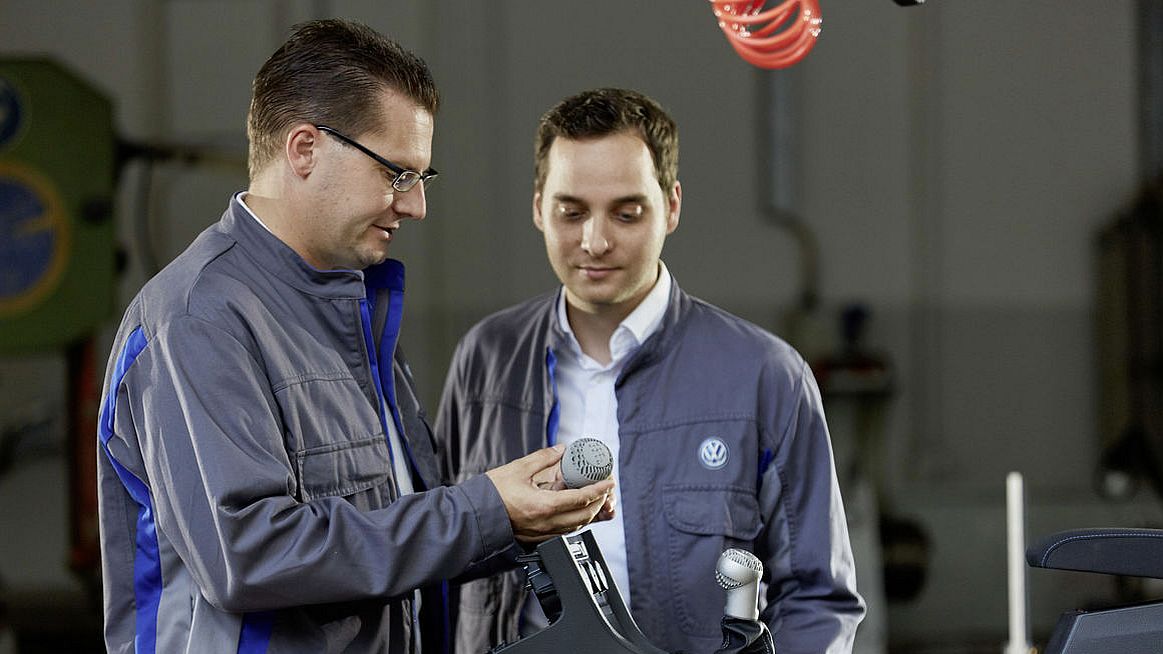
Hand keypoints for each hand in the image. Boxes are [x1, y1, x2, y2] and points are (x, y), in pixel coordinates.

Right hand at [486, 445, 615, 542]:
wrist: (473, 517)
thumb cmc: (491, 494)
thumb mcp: (518, 468)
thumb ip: (543, 458)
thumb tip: (561, 450)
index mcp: (544, 506)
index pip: (581, 498)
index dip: (599, 490)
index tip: (609, 482)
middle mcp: (546, 524)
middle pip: (584, 516)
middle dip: (599, 502)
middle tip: (604, 489)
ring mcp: (542, 534)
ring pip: (576, 527)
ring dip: (589, 513)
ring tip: (594, 499)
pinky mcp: (537, 538)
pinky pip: (564, 531)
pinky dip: (575, 521)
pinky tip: (575, 511)